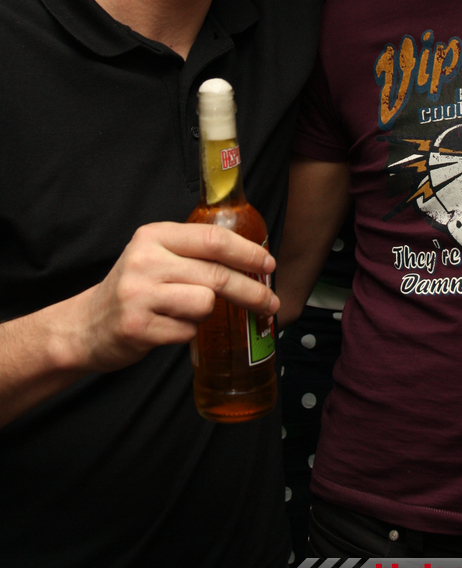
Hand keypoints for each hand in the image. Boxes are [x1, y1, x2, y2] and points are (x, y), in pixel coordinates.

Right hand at [76, 222, 277, 372]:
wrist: (87, 326)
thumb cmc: (134, 289)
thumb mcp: (156, 255)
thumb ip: (193, 251)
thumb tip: (252, 259)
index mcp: (154, 235)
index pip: (213, 238)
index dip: (247, 252)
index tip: (268, 264)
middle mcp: (146, 260)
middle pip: (217, 274)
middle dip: (251, 291)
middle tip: (269, 303)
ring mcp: (140, 294)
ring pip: (205, 302)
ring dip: (206, 312)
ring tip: (186, 312)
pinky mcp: (139, 327)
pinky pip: (188, 330)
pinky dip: (187, 331)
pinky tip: (168, 326)